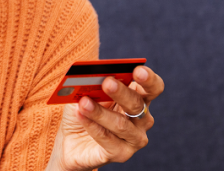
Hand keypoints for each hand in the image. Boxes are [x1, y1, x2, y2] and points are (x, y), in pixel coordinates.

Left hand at [46, 66, 164, 170]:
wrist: (70, 141)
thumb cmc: (82, 110)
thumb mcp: (84, 92)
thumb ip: (92, 83)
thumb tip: (92, 76)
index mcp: (139, 98)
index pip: (153, 87)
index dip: (148, 79)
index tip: (138, 70)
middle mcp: (142, 119)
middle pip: (137, 104)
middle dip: (122, 92)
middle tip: (107, 82)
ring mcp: (134, 138)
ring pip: (121, 124)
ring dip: (100, 112)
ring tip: (84, 102)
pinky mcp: (121, 154)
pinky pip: (107, 139)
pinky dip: (92, 125)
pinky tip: (80, 115)